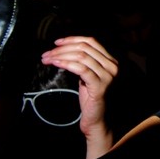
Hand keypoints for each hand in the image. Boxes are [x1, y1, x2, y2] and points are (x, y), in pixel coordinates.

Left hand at [41, 36, 118, 157]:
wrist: (96, 119)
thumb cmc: (89, 98)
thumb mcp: (87, 75)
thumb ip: (83, 61)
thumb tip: (65, 47)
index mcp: (110, 61)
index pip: (91, 41)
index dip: (72, 39)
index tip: (57, 42)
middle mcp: (112, 66)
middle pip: (84, 47)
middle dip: (62, 48)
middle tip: (47, 53)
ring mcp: (107, 76)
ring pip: (81, 56)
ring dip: (60, 56)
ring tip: (48, 59)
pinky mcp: (99, 86)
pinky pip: (80, 69)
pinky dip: (66, 64)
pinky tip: (56, 64)